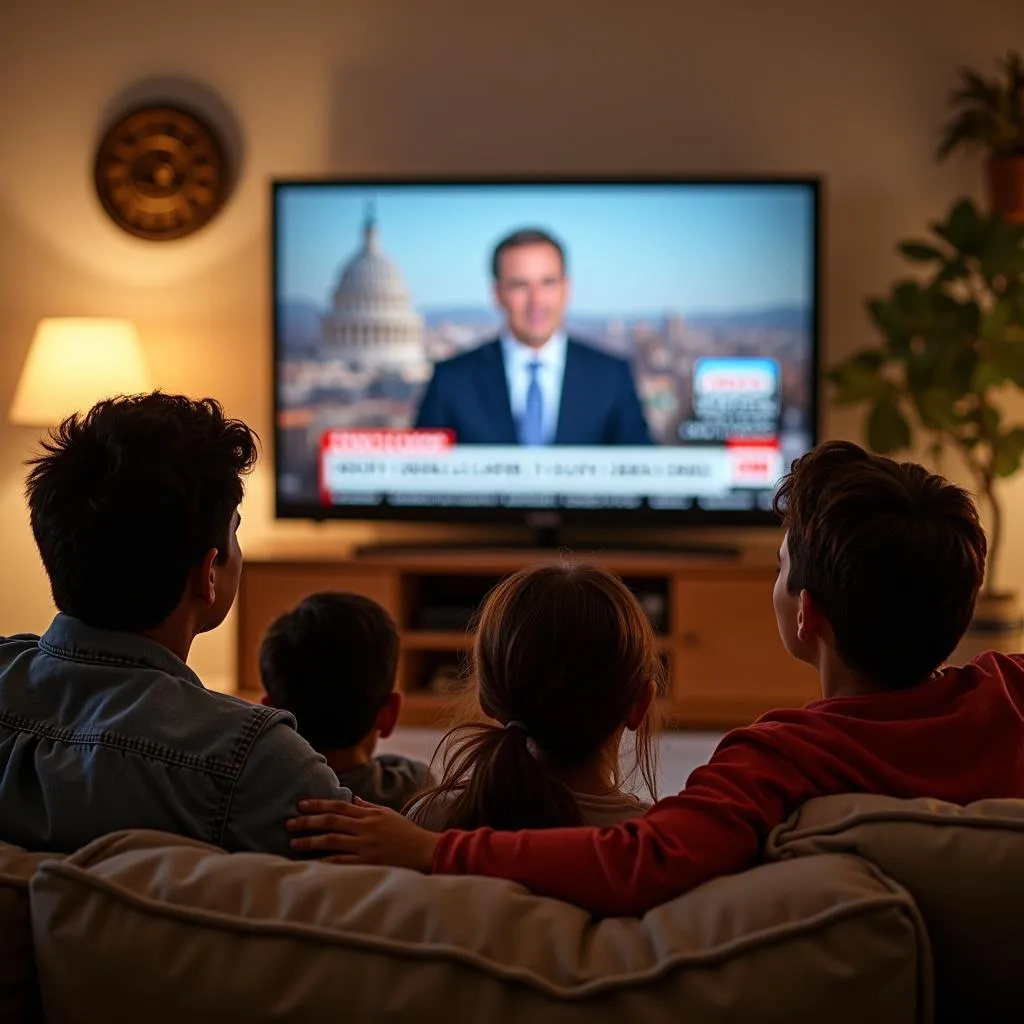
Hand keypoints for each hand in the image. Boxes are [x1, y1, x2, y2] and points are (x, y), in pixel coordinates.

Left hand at [286, 798, 438, 870]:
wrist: (426, 851)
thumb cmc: (408, 833)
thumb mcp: (389, 814)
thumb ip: (369, 807)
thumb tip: (353, 799)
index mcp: (370, 814)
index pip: (339, 806)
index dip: (318, 805)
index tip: (300, 805)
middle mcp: (365, 828)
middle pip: (331, 822)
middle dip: (308, 822)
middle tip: (289, 823)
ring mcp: (366, 846)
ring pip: (332, 841)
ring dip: (310, 841)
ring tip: (293, 842)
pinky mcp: (368, 863)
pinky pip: (341, 862)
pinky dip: (324, 861)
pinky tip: (311, 862)